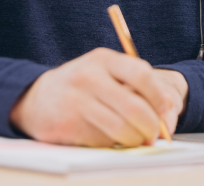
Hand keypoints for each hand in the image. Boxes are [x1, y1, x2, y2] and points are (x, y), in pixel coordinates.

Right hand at [9, 48, 183, 146]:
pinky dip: (113, 144)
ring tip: (137, 139)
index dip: (157, 95)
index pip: (140, 74)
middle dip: (151, 125)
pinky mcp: (67, 126)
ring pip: (120, 129)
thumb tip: (167, 108)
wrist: (36, 98)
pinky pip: (102, 141)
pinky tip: (109, 137)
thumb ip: (134, 83)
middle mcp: (88, 77)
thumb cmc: (82, 84)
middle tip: (155, 133)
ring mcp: (76, 102)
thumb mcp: (104, 71)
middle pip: (133, 107)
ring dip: (135, 139)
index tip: (164, 108)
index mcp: (102, 59)